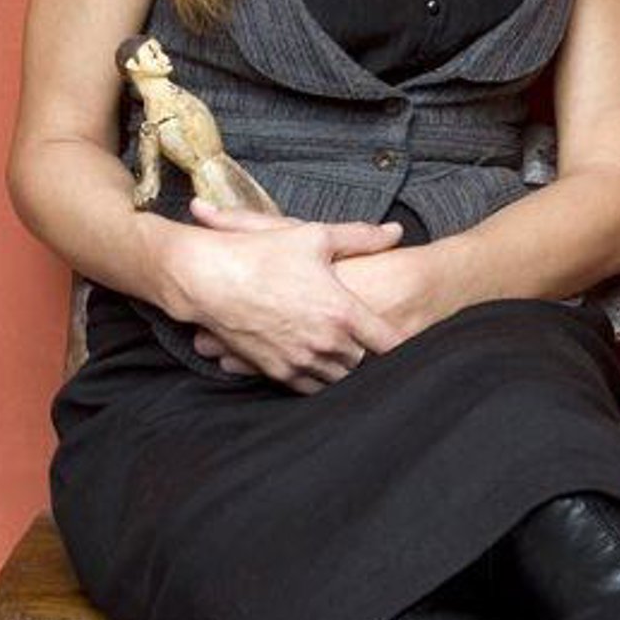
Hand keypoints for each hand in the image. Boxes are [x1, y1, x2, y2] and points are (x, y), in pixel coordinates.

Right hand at [162, 201, 411, 393]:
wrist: (207, 279)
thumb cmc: (262, 254)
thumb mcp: (314, 236)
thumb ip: (360, 237)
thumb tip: (396, 232)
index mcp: (341, 312)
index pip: (389, 343)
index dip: (405, 345)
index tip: (412, 342)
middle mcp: (325, 343)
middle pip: (365, 365)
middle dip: (371, 356)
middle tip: (377, 348)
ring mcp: (300, 361)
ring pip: (340, 379)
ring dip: (346, 369)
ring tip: (349, 356)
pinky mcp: (277, 372)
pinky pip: (310, 387)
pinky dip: (320, 379)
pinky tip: (322, 365)